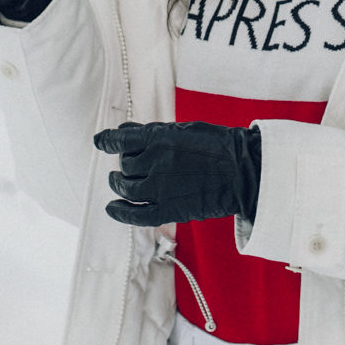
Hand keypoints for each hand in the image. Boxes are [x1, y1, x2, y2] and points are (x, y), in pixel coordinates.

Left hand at [93, 119, 261, 226]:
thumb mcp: (184, 129)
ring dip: (118, 185)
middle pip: (125, 166)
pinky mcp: (169, 210)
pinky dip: (120, 213)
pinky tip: (112, 208)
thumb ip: (153, 132)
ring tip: (117, 182)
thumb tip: (124, 130)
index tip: (100, 141)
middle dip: (122, 164)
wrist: (244, 171)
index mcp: (159, 139)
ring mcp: (160, 189)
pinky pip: (136, 215)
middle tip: (126, 165)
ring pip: (126, 189)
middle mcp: (155, 163)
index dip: (108, 141)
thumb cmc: (218, 145)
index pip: (121, 140)